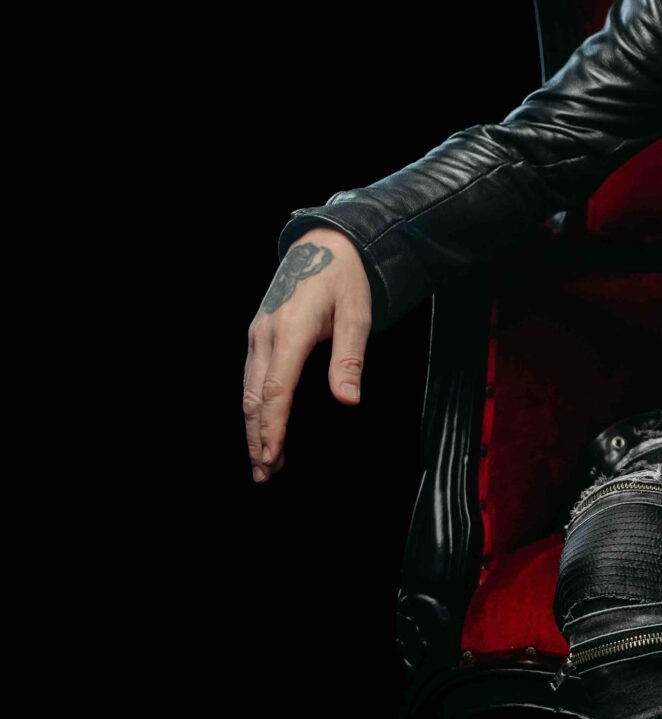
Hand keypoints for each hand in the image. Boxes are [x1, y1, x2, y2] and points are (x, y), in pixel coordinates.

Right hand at [244, 230, 372, 482]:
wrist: (324, 243)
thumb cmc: (345, 279)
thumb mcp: (357, 315)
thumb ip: (349, 360)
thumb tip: (348, 401)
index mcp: (290, 330)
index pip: (276, 390)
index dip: (273, 427)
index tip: (272, 457)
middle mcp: (266, 333)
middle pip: (253, 397)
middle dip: (257, 438)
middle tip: (263, 475)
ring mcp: (258, 332)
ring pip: (247, 389)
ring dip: (253, 427)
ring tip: (262, 462)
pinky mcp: (258, 332)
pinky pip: (250, 376)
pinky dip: (254, 406)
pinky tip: (262, 426)